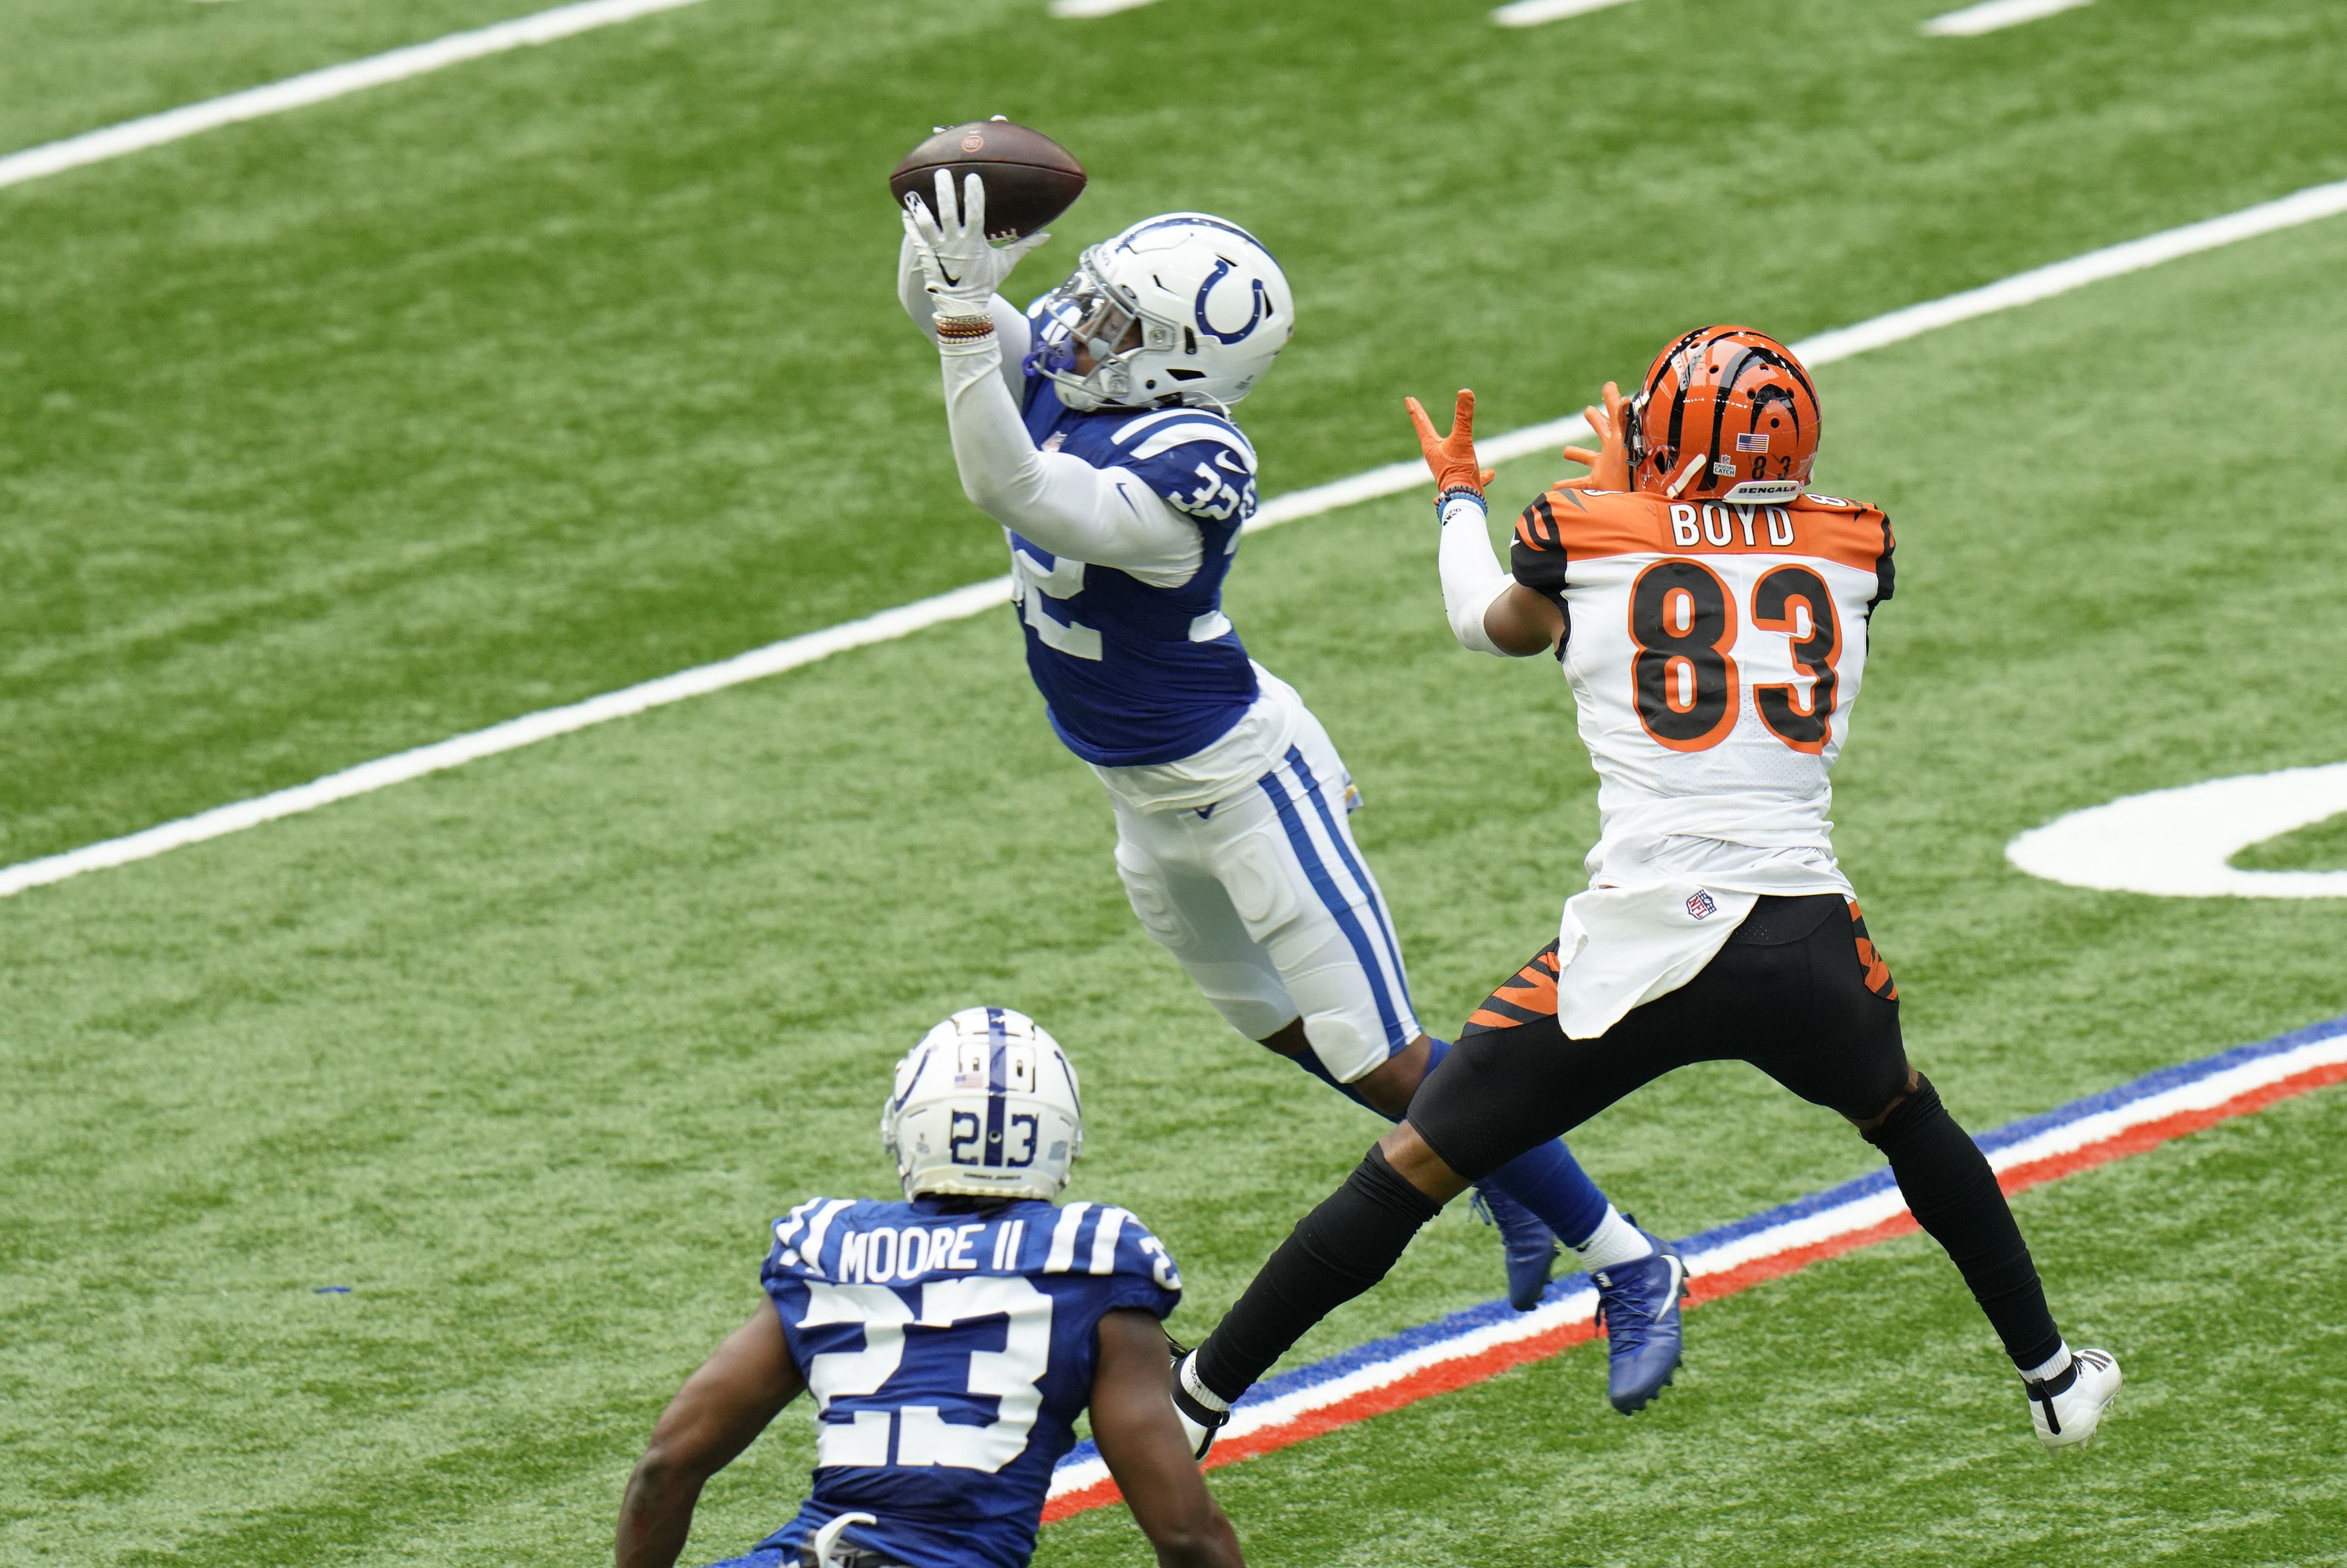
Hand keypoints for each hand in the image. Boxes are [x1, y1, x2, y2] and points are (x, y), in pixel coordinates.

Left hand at [901, 168, 1048, 315]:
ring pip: (928, 226)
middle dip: (944, 192)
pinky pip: (916, 239)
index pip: (975, 215)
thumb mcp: (1004, 265)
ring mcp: (938, 251)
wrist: (962, 308)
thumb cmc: (984, 283)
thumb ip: (1023, 247)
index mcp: (974, 244)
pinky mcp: (927, 258)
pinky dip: (910, 226)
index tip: (972, 177)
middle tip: (941, 173)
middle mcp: (955, 245)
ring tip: (916, 193)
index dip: (973, 196)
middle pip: (947, 214)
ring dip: (922, 209)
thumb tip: (1047, 236)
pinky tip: (905, 212)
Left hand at [1404, 389, 1494, 497]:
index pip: (1422, 423)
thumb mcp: (1463, 439)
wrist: (1465, 499)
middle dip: (1424, 423)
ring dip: (1453, 449)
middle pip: (1430, 436)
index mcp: (1432, 446)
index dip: (1416, 410)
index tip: (1408, 399)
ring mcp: (1447, 470)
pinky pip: (1471, 474)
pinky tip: (1490, 473)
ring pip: (1450, 456)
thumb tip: (1465, 392)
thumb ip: (1464, 416)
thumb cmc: (1459, 469)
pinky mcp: (1460, 482)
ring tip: (1457, 447)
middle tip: (1417, 412)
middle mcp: (1437, 458)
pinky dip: (1481, 473)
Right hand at [1558, 379, 1631, 491]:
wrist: (1641, 496)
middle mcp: (1612, 450)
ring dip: (1576, 454)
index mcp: (1620, 436)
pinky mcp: (1598, 484)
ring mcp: (1604, 467)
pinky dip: (1566, 485)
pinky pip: (1579, 484)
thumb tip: (1624, 399)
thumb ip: (1624, 419)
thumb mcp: (1629, 439)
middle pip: (1601, 429)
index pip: (1615, 411)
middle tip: (1588, 411)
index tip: (1608, 385)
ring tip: (1566, 452)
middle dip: (1595, 420)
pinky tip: (1554, 487)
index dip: (1611, 397)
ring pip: (1586, 457)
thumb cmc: (1637, 467)